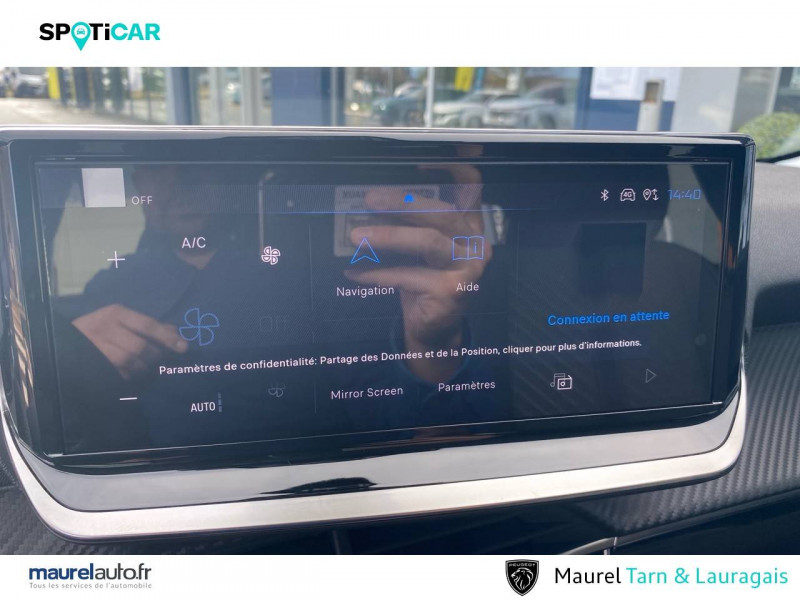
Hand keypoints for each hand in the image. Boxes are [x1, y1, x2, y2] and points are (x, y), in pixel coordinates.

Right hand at [73, 304, 187, 379]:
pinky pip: (118, 373)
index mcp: (116, 312)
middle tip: (159, 359)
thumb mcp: (121, 319)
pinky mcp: (91, 362)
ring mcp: (96, 346)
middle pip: (141, 347)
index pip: (148, 325)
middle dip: (155, 356)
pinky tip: (131, 372)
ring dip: (143, 367)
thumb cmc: (100, 327)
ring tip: (145, 366)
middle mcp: (105, 327)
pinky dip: (129, 375)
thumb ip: (147, 325)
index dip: (167, 338)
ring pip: (130, 362)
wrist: (63, 338)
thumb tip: (175, 333)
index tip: (184, 347)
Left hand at [345, 166, 489, 380]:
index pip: (470, 184)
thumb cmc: (424, 281)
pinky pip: (409, 276)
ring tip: (355, 236)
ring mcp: (469, 267)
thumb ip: (406, 225)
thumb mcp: (417, 249)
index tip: (419, 161)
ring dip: (387, 237)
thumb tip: (369, 204)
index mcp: (469, 223)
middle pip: (441, 212)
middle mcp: (476, 242)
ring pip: (427, 242)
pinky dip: (378, 274)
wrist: (435, 328)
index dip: (451, 167)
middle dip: (402, 202)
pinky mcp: (453, 290)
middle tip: (369, 199)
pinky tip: (355, 273)